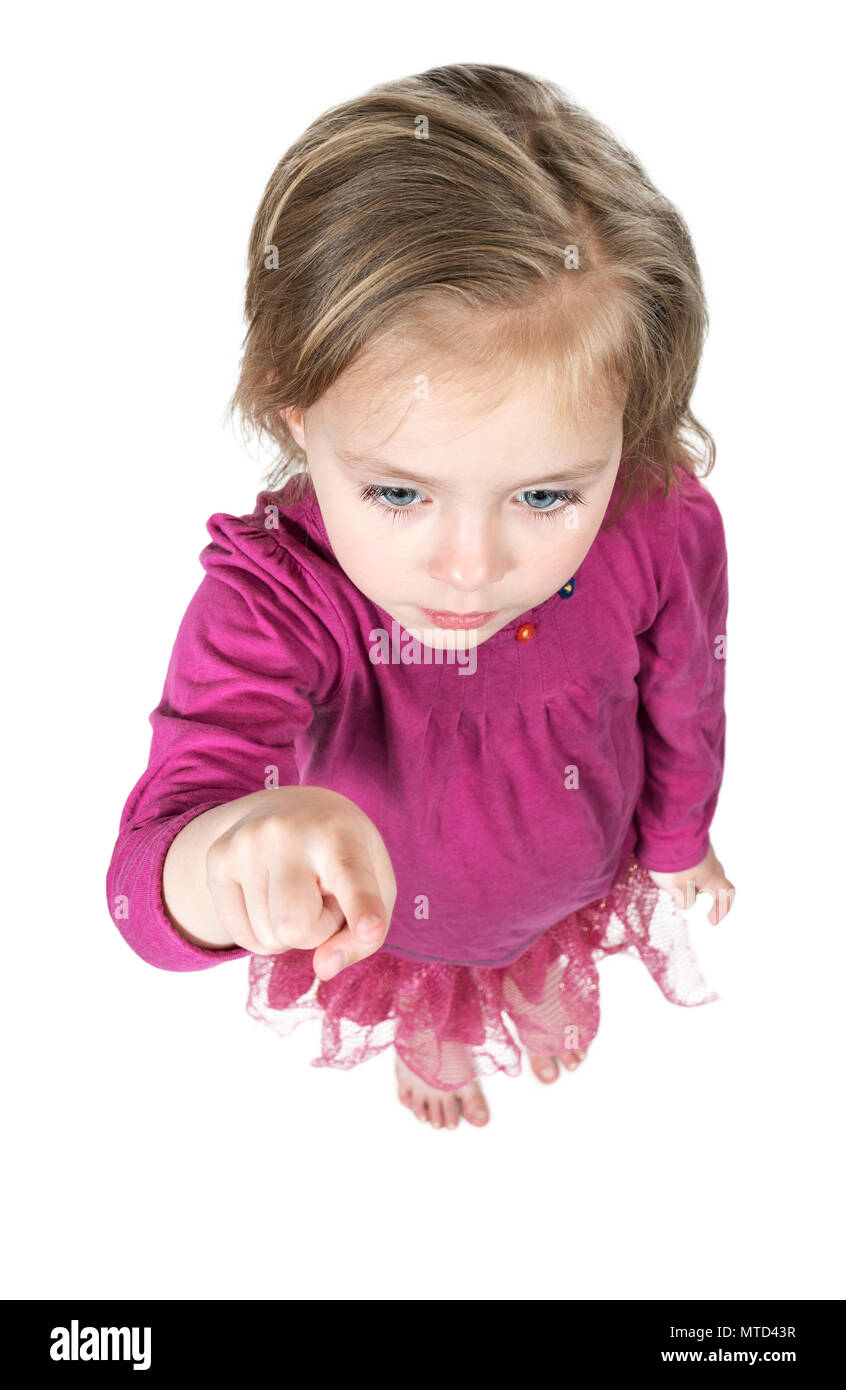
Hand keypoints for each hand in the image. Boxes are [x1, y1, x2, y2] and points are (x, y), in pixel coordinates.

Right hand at [205, 786, 396, 979]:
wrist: (289, 807)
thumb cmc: (343, 855)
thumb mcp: (376, 885)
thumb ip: (365, 937)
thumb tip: (324, 969)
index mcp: (340, 835)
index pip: (351, 880)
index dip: (362, 909)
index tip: (370, 928)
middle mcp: (288, 832)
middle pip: (295, 928)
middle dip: (314, 932)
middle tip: (320, 896)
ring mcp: (246, 843)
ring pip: (268, 938)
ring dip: (289, 932)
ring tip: (296, 890)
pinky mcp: (217, 858)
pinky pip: (241, 937)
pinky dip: (262, 934)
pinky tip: (271, 898)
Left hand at [645, 841, 734, 924]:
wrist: (666, 830)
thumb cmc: (674, 863)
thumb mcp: (679, 890)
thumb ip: (686, 900)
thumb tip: (686, 901)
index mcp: (713, 876)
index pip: (726, 894)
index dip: (722, 908)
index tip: (711, 920)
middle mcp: (711, 862)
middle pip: (710, 881)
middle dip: (697, 892)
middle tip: (680, 897)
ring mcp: (701, 850)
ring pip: (697, 870)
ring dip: (685, 879)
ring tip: (667, 880)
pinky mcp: (689, 842)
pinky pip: (688, 859)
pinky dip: (679, 867)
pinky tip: (664, 867)